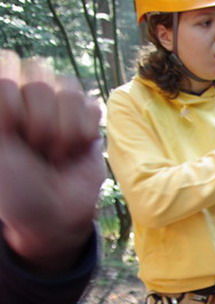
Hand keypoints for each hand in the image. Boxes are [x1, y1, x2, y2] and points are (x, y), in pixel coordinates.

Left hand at [0, 52, 102, 272]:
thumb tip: (9, 59)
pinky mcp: (88, 122)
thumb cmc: (16, 186)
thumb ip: (2, 101)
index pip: (7, 67)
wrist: (53, 217)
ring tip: (55, 153)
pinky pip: (91, 107)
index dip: (11, 105)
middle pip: (39, 82)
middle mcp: (28, 98)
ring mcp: (60, 109)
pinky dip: (83, 133)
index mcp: (3, 100)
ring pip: (68, 92)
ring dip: (63, 131)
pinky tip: (75, 150)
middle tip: (34, 149)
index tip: (8, 134)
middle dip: (39, 123)